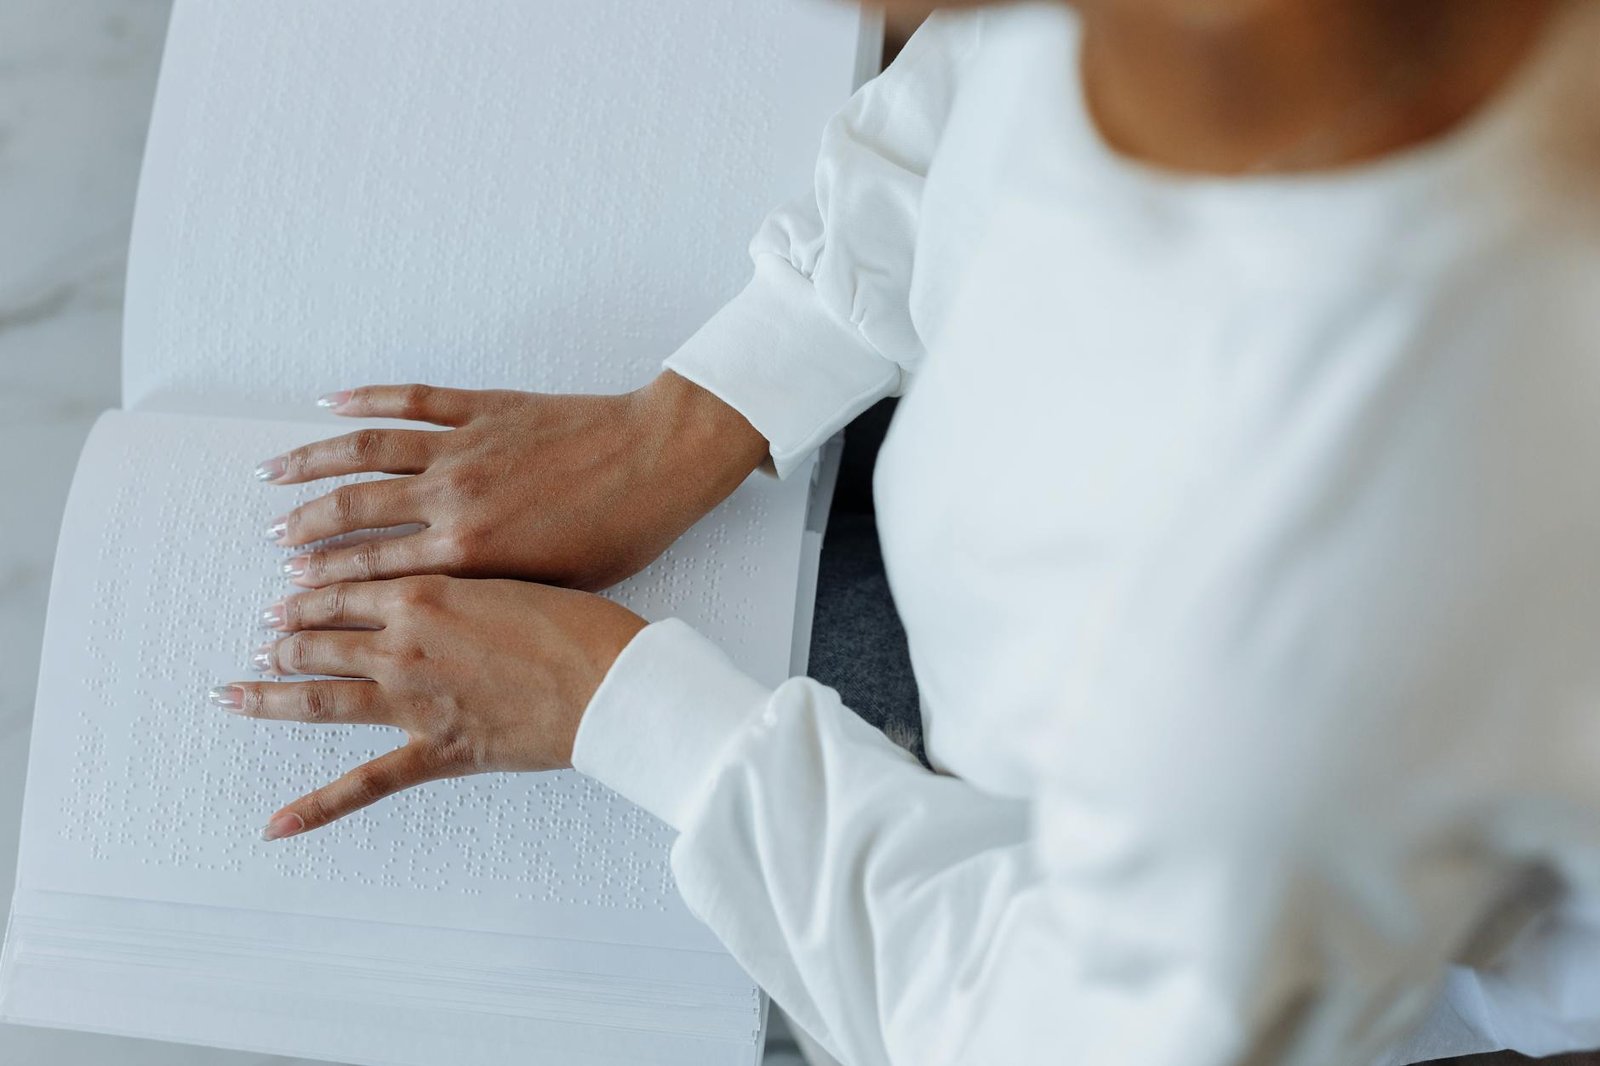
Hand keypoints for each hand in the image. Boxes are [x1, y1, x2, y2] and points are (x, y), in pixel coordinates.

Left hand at [208, 576, 646, 840]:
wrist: (612, 679)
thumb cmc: (578, 623)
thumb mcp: (511, 579)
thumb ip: (458, 583)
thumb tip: (428, 587)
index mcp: (425, 593)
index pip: (347, 588)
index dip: (312, 591)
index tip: (291, 591)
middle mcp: (404, 643)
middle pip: (321, 637)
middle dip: (286, 637)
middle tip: (264, 637)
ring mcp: (413, 702)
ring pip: (320, 698)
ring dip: (272, 695)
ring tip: (236, 693)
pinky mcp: (435, 752)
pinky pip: (365, 785)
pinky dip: (318, 808)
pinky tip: (276, 825)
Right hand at [256, 372, 767, 591]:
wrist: (660, 461)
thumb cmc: (621, 532)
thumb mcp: (554, 586)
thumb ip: (491, 591)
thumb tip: (442, 602)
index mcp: (469, 553)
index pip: (374, 571)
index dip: (324, 583)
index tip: (289, 594)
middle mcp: (452, 497)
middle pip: (353, 512)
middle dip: (302, 531)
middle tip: (271, 543)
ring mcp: (464, 445)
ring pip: (364, 450)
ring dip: (310, 462)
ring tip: (271, 475)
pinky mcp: (483, 406)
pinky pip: (410, 399)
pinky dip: (365, 399)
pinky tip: (330, 403)